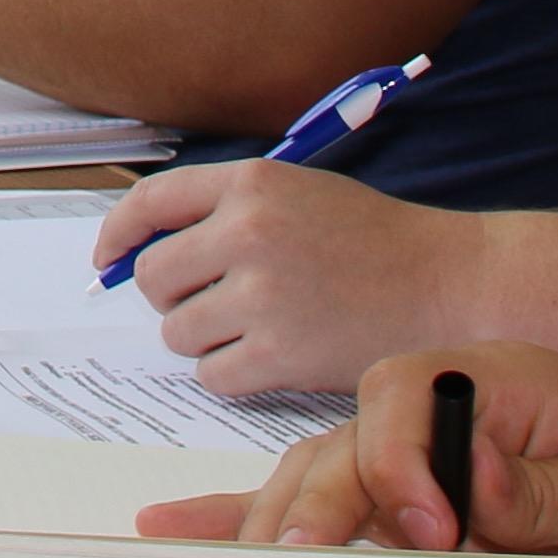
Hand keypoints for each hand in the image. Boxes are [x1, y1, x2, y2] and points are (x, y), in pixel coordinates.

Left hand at [92, 162, 456, 400]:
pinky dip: (233, 374)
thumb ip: (227, 212)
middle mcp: (248, 232)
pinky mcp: (277, 354)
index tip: (108, 261)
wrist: (449, 287)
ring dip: (206, 339)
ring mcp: (262, 295)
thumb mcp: (300, 194)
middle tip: (211, 304)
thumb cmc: (377, 243)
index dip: (118, 235)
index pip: (150, 203)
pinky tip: (273, 357)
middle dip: (171, 297)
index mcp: (253, 183)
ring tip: (257, 328)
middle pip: (154, 277)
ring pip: (178, 331)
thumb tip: (144, 250)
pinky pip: (212, 375)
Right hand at [130, 340, 557, 557]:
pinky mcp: (408, 513)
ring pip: (315, 484)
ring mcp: (415, 462)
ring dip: (273, 530)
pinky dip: (252, 522)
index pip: (405, 398)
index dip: (403, 467)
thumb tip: (470, 490)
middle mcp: (435, 411)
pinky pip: (322, 509)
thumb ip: (552, 490)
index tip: (437, 533)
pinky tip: (179, 531)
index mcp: (487, 377)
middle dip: (314, 509)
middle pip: (342, 444)